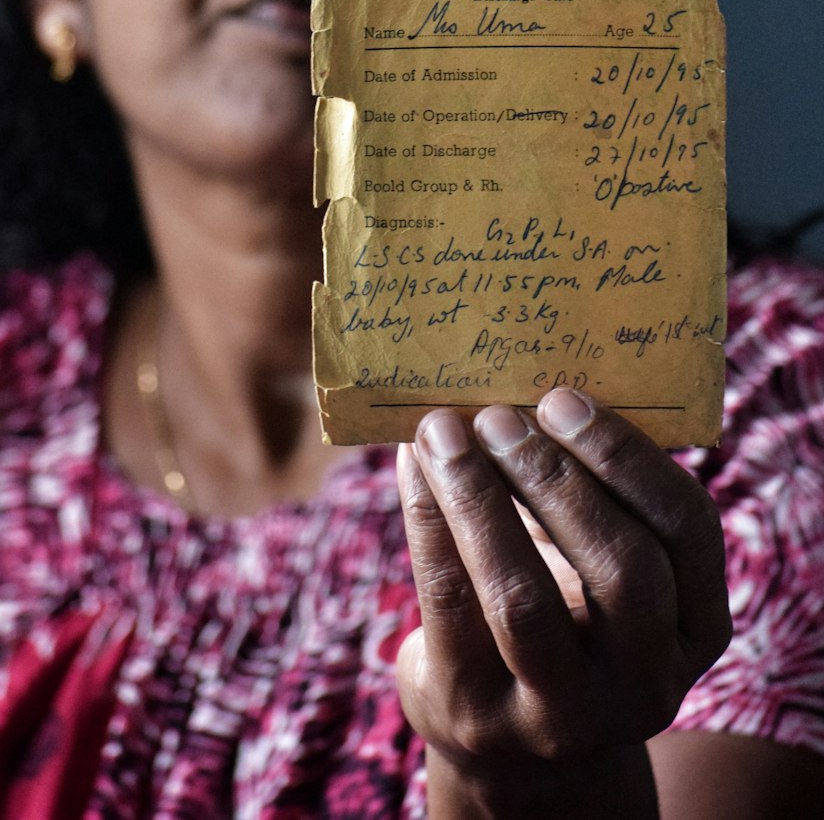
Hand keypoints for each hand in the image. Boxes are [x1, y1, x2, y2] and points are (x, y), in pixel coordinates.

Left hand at [395, 391, 730, 817]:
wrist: (504, 733)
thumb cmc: (559, 604)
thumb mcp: (595, 563)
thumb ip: (589, 490)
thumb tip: (520, 375)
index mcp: (696, 624)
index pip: (689, 530)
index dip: (629, 458)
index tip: (563, 397)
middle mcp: (647, 682)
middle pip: (622, 570)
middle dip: (557, 479)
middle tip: (499, 414)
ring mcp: (565, 714)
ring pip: (525, 600)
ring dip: (480, 500)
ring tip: (443, 432)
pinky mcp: (481, 717)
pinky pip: (450, 606)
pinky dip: (428, 521)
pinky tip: (413, 466)